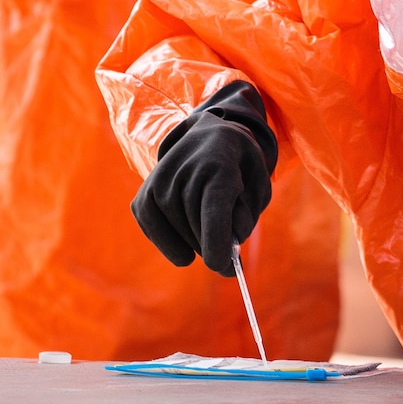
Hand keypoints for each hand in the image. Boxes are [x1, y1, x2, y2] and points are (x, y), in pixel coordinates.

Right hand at [131, 82, 276, 275]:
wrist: (208, 137)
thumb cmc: (239, 167)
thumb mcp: (257, 186)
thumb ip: (246, 216)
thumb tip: (228, 249)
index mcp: (219, 165)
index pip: (213, 208)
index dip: (215, 240)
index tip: (221, 266)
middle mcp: (184, 169)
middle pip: (197, 227)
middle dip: (213, 247)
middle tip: (226, 258)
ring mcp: (159, 179)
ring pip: (177, 231)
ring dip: (194, 242)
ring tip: (207, 230)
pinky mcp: (144, 192)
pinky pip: (152, 227)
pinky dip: (168, 242)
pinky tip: (183, 246)